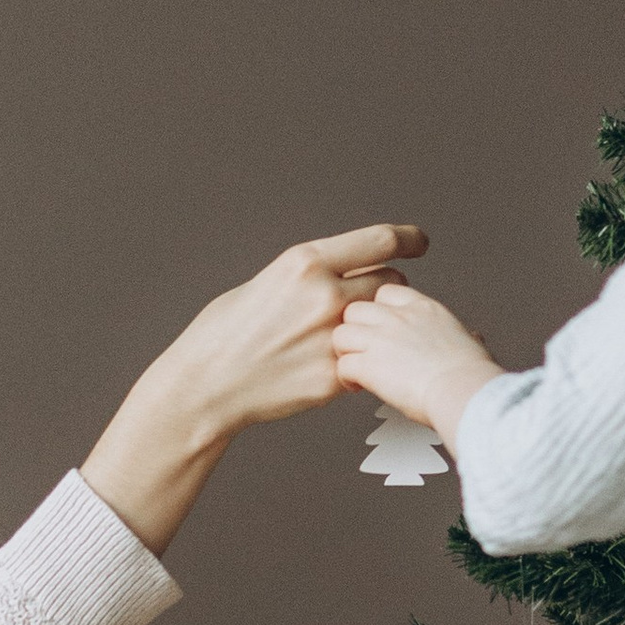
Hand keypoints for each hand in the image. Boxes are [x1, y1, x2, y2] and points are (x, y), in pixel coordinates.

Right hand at [84, 223, 425, 554]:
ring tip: (359, 333)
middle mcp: (324, 295)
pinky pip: (366, 362)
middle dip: (388, 289)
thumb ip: (308, 277)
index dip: (408, 239)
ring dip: (379, 325)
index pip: (379, 240)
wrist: (205, 385)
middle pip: (389, 281)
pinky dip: (361, 362)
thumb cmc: (224, 333)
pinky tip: (340, 365)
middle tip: (377, 301)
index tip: (419, 242)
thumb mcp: (266, 283)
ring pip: (383, 323)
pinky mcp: (334, 378)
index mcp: (305, 262)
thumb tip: (339, 273)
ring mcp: (333, 338)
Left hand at [330, 279, 501, 449]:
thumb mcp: (471, 342)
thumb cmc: (473, 374)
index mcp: (423, 308)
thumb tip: (473, 338)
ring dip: (345, 353)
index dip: (377, 310)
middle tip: (363, 351)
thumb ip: (462, 335)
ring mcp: (381, 339)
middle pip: (355, 309)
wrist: (466, 390)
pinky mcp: (369, 365)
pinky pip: (342, 365)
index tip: (380, 329)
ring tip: (357, 369)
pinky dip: (346, 378)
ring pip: (341, 334)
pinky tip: (358, 386)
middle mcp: (398, 317)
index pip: (385, 292)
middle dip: (355, 330)